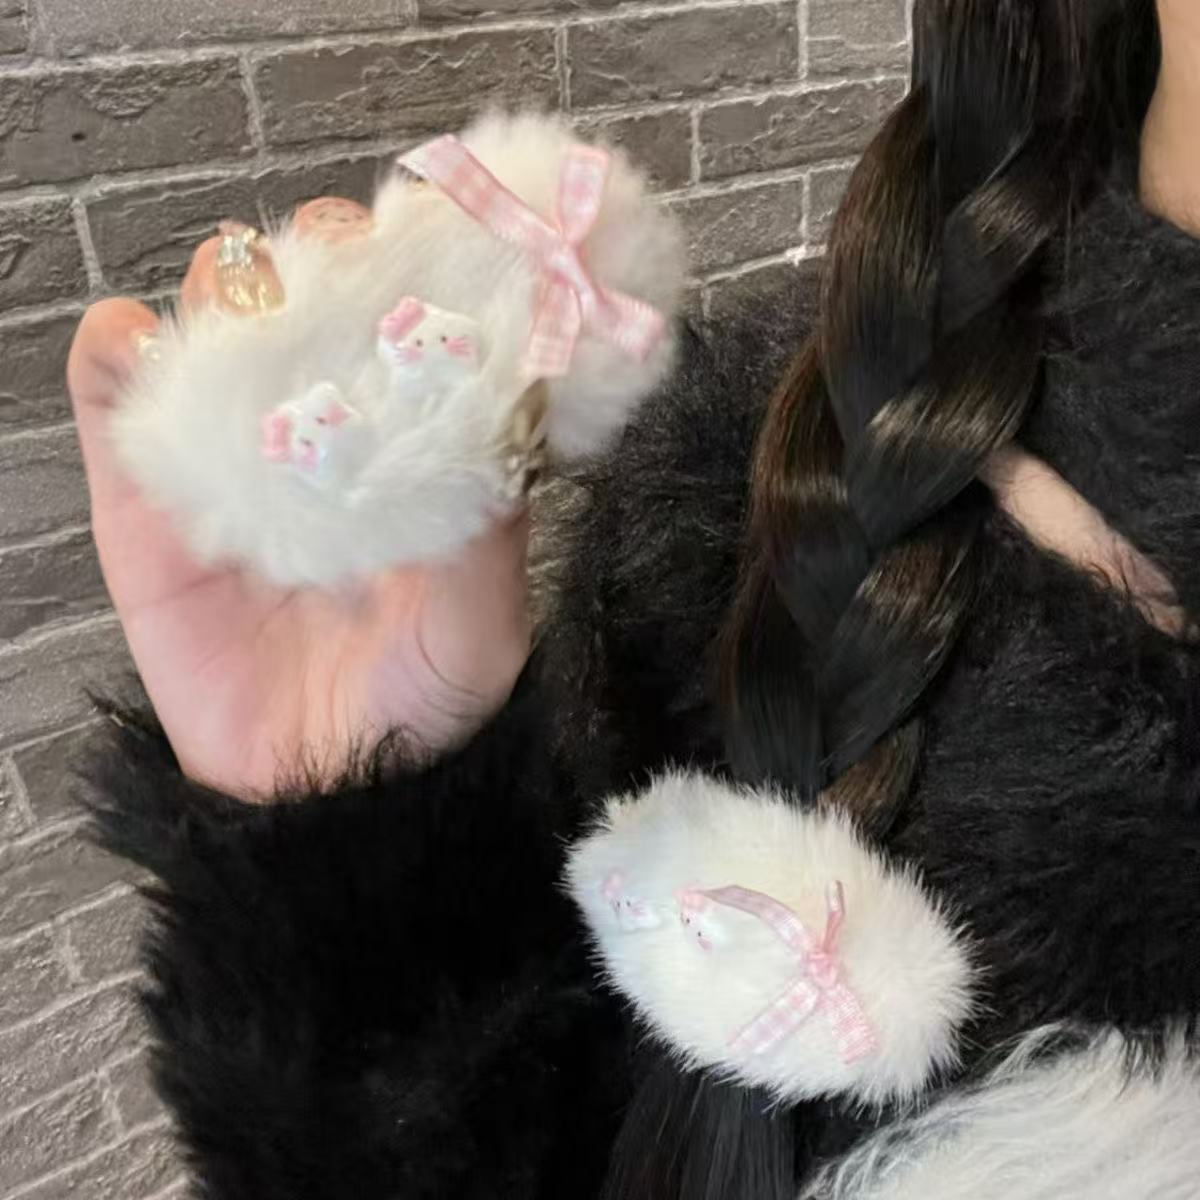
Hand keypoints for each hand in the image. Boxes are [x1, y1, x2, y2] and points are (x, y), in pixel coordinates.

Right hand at [68, 199, 531, 799]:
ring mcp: (227, 456)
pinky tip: (140, 348)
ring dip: (228, 283)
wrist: (307, 791)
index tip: (429, 248)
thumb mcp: (479, 632)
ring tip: (247, 301)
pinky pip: (114, 395)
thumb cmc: (415, 709)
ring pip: (214, 321)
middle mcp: (319, 434)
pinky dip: (118, 350)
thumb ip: (491, 538)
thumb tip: (505, 421)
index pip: (406, 326)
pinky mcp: (143, 497)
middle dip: (324, 258)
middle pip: (311, 298)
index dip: (416, 274)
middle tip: (340, 264)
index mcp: (406, 451)